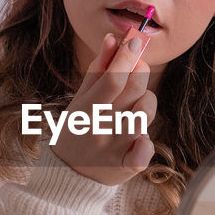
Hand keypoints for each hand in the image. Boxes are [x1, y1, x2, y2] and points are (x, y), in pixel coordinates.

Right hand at [51, 33, 156, 184]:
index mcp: (85, 110)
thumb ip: (98, 70)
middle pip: (133, 91)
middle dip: (140, 72)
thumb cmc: (78, 129)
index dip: (127, 57)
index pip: (113, 80)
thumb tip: (112, 39)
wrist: (68, 174)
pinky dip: (146, 142)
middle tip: (136, 68)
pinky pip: (146, 150)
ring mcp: (114, 149)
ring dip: (146, 101)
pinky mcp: (127, 167)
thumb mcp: (81, 99)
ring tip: (136, 103)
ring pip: (145, 114)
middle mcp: (100, 129)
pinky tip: (138, 138)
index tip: (134, 41)